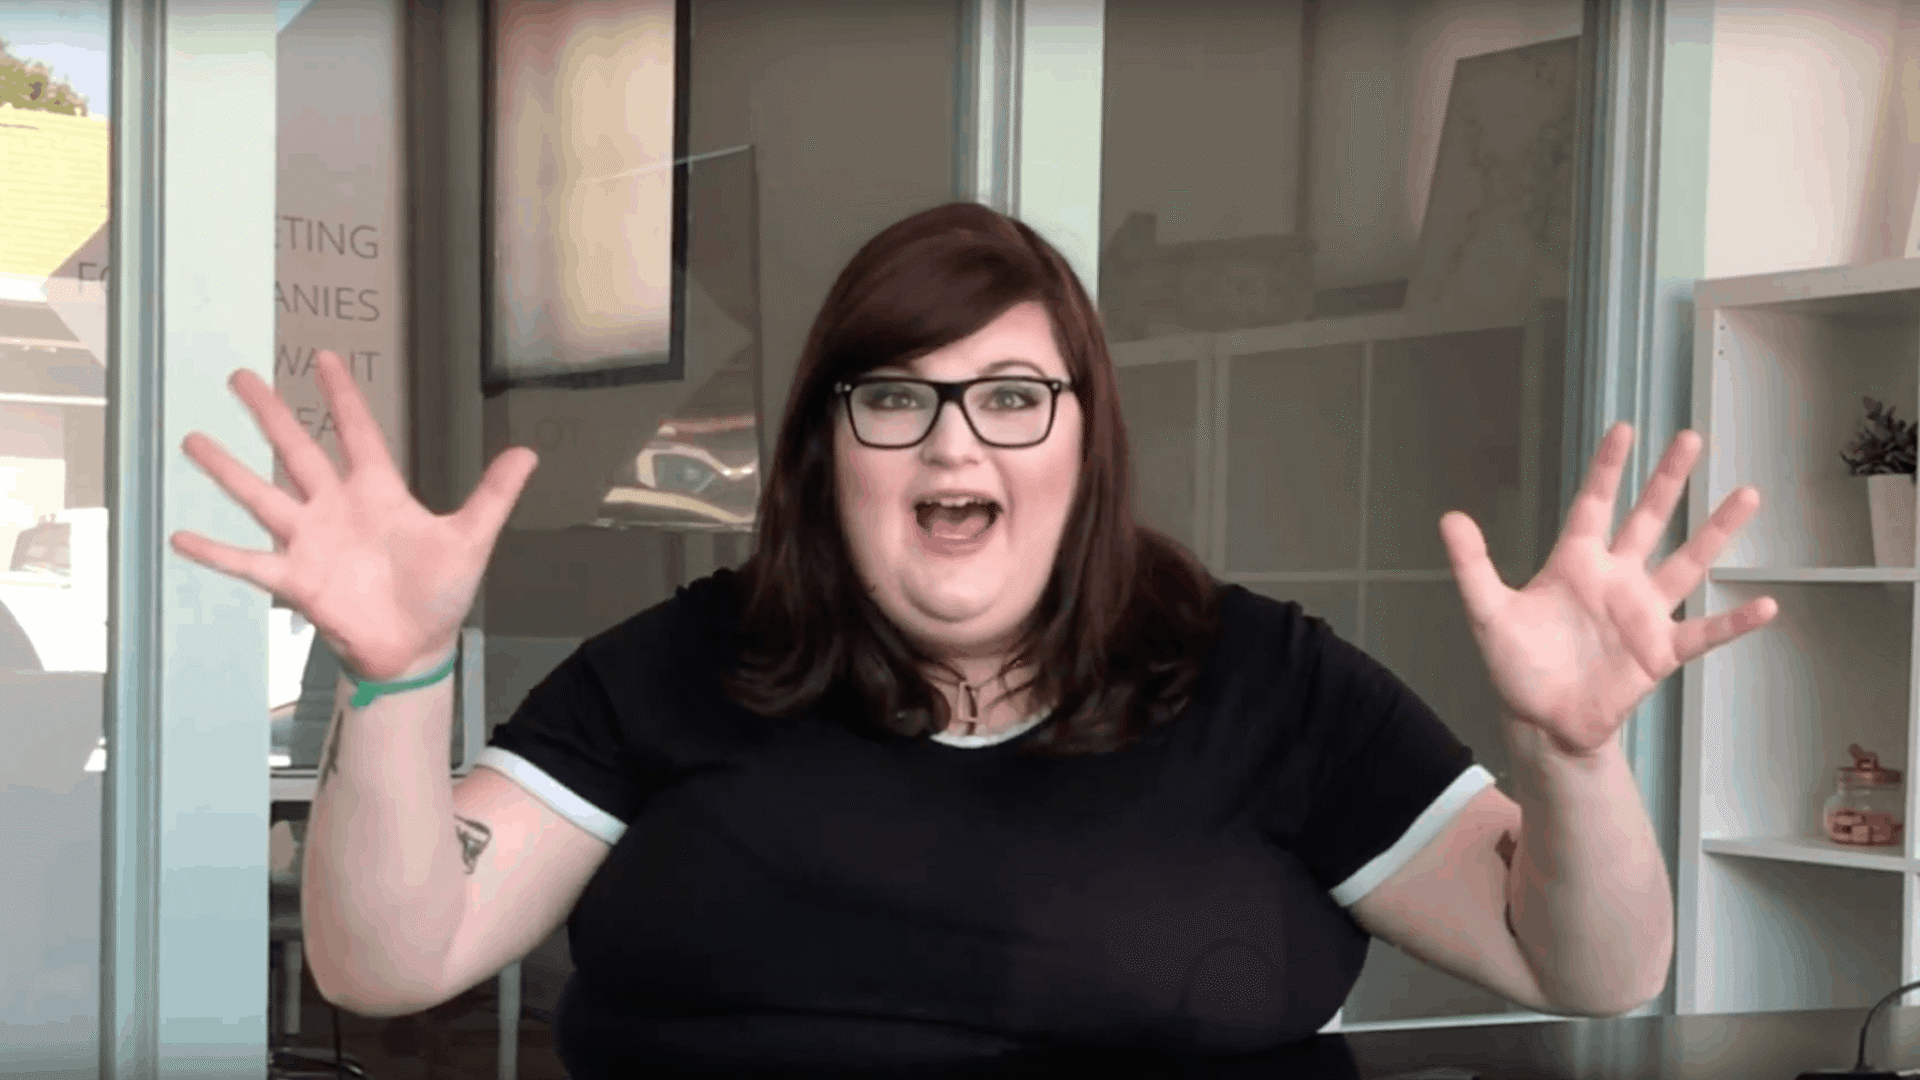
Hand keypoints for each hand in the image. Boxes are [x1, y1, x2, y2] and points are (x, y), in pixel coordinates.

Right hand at [169, 349, 538, 681]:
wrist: (418, 648)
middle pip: (297, 451)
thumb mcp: (471, 538)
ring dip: (229, 470)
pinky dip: (217, 552)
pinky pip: (250, 562)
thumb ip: (493, 494)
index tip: (324, 356)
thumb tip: (529, 453)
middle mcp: (337, 507)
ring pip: (262, 496)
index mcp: (378, 491)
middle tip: (239, 375)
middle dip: (270, 414)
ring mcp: (311, 541)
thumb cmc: (441, 593)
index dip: (342, 396)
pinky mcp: (296, 580)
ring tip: (193, 440)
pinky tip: (181, 536)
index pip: (358, 432)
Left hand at [1439, 422, 1777, 756]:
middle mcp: (1615, 579)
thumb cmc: (1517, 665)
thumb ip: (1472, 565)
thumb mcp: (1488, 612)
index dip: (1606, 470)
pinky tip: (1767, 605)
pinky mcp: (1660, 652)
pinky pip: (1704, 633)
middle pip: (1647, 520)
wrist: (1541, 721)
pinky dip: (1735, 622)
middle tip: (1691, 438)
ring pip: (1687, 563)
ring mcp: (1642, 613)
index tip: (1623, 429)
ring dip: (1716, 532)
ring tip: (1747, 496)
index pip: (1593, 506)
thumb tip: (1449, 517)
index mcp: (1575, 564)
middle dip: (1668, 480)